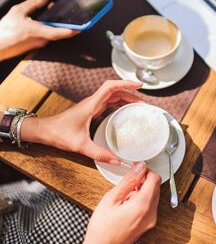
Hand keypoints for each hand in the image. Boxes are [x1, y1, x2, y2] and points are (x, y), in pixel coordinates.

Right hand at [0, 0, 77, 60]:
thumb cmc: (5, 30)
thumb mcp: (18, 11)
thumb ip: (33, 3)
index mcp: (39, 32)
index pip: (60, 32)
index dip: (73, 30)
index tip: (82, 27)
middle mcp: (41, 40)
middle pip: (59, 31)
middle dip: (66, 22)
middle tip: (72, 12)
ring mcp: (39, 43)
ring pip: (53, 33)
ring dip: (56, 23)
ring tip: (55, 10)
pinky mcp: (35, 45)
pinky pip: (46, 35)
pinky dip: (49, 27)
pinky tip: (45, 18)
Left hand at [22, 80, 142, 163]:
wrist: (44, 131)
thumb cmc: (58, 133)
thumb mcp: (80, 145)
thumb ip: (99, 153)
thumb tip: (116, 160)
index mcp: (91, 104)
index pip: (111, 87)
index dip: (125, 84)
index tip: (138, 85)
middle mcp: (92, 102)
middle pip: (115, 91)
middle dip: (130, 94)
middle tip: (143, 103)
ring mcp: (91, 106)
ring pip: (112, 96)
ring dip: (125, 98)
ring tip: (137, 106)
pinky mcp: (90, 111)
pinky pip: (107, 103)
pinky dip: (118, 104)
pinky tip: (123, 112)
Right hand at [51, 163, 160, 243]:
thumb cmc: (101, 230)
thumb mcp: (111, 199)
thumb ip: (128, 181)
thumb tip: (139, 167)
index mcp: (143, 206)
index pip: (155, 179)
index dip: (145, 171)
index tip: (134, 170)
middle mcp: (151, 214)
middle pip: (156, 187)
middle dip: (143, 181)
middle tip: (126, 184)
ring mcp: (151, 221)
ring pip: (153, 195)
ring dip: (141, 191)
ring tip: (123, 197)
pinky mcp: (148, 225)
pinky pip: (149, 205)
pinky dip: (141, 200)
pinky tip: (126, 205)